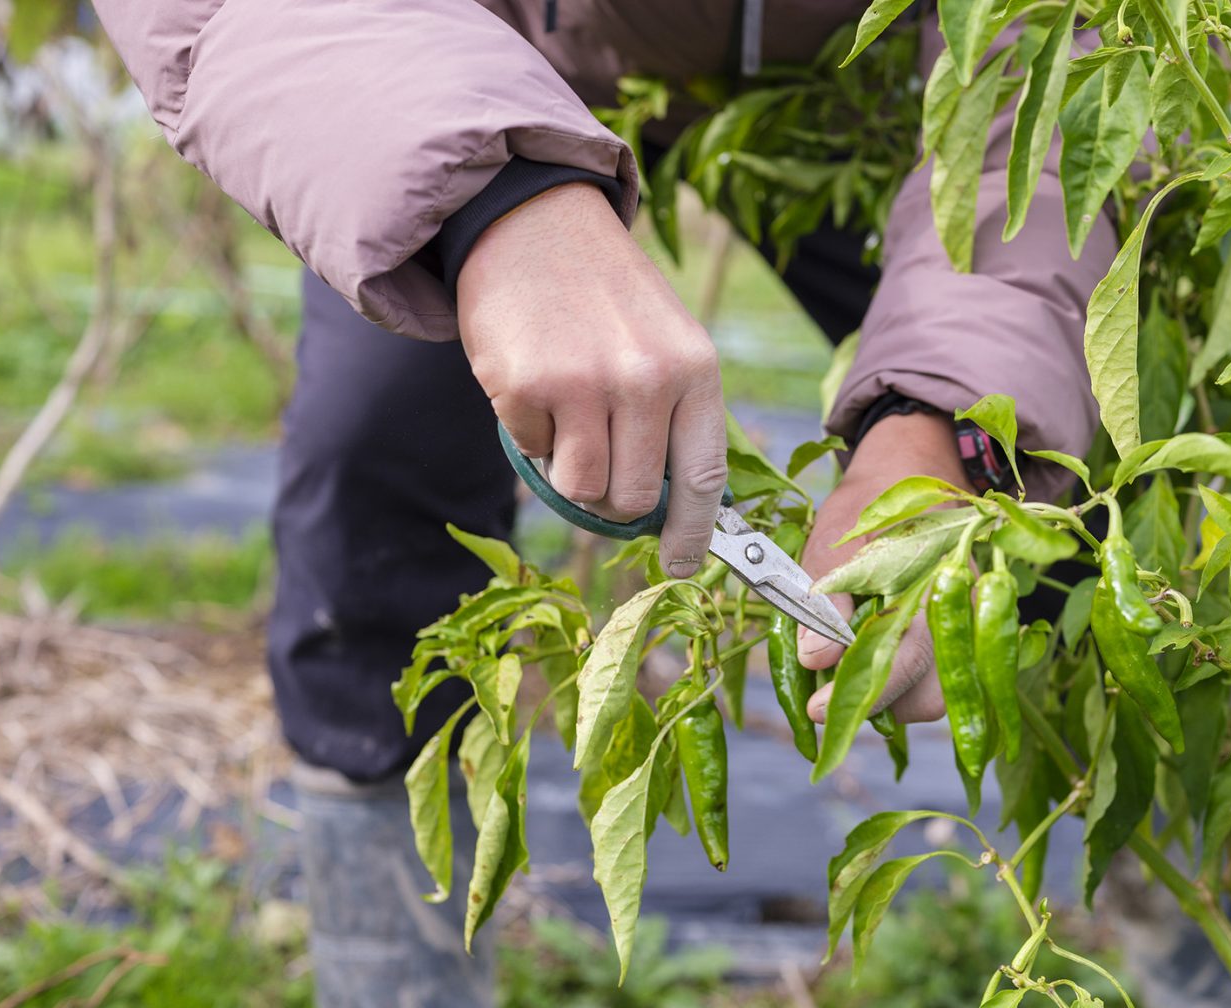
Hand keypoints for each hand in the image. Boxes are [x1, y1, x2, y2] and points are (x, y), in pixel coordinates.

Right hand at [458, 184, 726, 577]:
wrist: (534, 222)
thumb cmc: (605, 295)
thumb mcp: (666, 341)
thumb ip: (676, 415)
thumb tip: (674, 510)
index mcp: (695, 369)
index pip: (703, 477)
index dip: (694, 533)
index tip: (684, 563)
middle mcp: (646, 379)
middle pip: (634, 498)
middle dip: (614, 500)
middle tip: (599, 464)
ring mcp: (585, 384)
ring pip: (581, 489)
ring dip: (569, 469)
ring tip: (568, 415)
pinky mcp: (526, 386)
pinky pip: (532, 452)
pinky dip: (531, 431)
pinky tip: (536, 378)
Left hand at [798, 409, 970, 723]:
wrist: (912, 472)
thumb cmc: (869, 504)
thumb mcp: (834, 540)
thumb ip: (824, 601)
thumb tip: (814, 659)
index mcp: (934, 581)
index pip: (909, 657)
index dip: (861, 692)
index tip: (815, 709)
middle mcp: (961, 610)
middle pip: (933, 695)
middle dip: (881, 705)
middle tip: (832, 689)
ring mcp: (967, 625)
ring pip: (938, 695)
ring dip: (894, 700)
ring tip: (852, 674)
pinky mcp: (960, 635)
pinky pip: (940, 680)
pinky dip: (906, 687)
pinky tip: (875, 665)